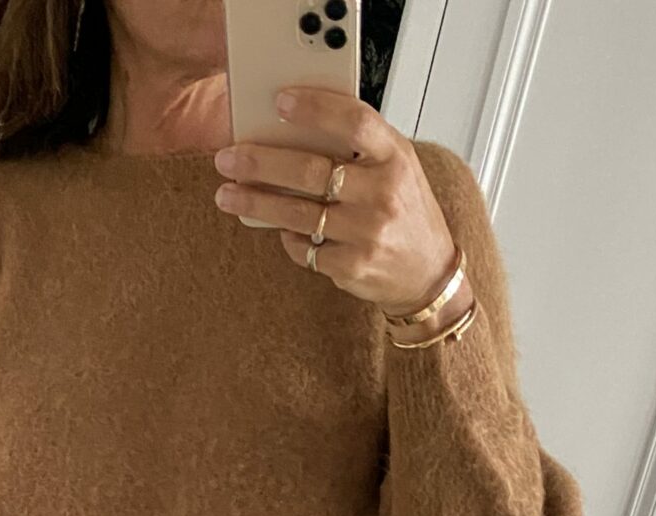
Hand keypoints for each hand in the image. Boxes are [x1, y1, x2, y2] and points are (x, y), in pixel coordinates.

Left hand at [212, 88, 462, 314]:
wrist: (428, 272)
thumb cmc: (405, 210)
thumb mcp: (396, 167)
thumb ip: (358, 147)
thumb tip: (293, 130)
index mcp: (396, 157)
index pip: (354, 122)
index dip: (316, 109)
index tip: (280, 102)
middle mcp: (384, 193)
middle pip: (311, 171)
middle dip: (261, 163)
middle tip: (227, 158)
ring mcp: (368, 233)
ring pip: (298, 214)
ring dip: (256, 202)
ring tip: (227, 193)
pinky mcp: (352, 266)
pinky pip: (305, 248)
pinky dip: (287, 237)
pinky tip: (278, 227)